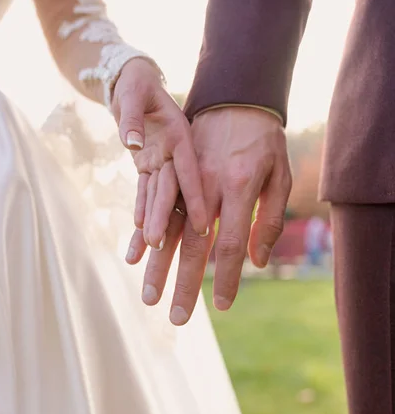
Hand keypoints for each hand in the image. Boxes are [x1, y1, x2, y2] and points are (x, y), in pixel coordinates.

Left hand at [112, 58, 207, 246]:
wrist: (135, 80)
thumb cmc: (136, 82)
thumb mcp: (133, 91)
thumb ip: (130, 117)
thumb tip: (131, 144)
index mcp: (179, 136)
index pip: (188, 171)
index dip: (194, 198)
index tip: (201, 225)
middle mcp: (173, 154)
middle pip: (171, 190)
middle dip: (166, 218)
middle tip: (159, 245)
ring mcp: (162, 161)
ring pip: (159, 196)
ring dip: (154, 220)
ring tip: (150, 248)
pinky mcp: (150, 166)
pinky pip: (145, 191)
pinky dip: (142, 209)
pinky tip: (140, 232)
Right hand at [132, 107, 291, 324]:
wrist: (236, 96)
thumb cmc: (264, 139)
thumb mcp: (280, 176)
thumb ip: (269, 219)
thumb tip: (257, 261)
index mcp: (237, 190)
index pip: (230, 244)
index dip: (227, 278)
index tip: (222, 307)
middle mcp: (206, 189)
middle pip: (194, 246)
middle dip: (185, 285)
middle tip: (176, 318)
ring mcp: (185, 181)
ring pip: (167, 231)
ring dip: (156, 267)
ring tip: (147, 296)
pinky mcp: (171, 172)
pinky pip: (153, 207)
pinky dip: (142, 234)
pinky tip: (133, 255)